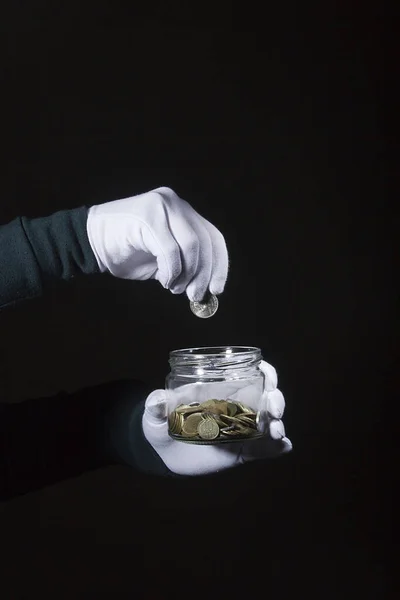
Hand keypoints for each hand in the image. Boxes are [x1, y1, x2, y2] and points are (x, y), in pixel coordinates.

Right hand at [86, 187, 228, 300]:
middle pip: (205, 241)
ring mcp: (162, 207)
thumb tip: (205, 286)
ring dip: (185, 274)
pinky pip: (170, 251)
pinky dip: (171, 272)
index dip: (219, 265)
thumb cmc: (127, 252)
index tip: (217, 289)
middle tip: (194, 295)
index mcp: (183, 211)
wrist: (90, 241)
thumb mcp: (164, 258)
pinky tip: (163, 280)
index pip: (213, 236)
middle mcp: (176, 203)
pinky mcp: (149, 216)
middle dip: (203, 274)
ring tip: (172, 286)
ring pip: (191, 246)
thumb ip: (186, 263)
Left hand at [142, 360, 291, 475]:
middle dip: (276, 400)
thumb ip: (155, 407)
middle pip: (267, 397)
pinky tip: (284, 446)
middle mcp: (237, 407)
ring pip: (270, 422)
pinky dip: (279, 447)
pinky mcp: (244, 451)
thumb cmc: (161, 426)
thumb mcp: (154, 416)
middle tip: (273, 412)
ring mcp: (243, 430)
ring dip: (278, 425)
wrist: (164, 456)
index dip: (265, 372)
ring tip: (275, 433)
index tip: (267, 377)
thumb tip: (156, 398)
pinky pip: (266, 449)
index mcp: (221, 391)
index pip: (250, 373)